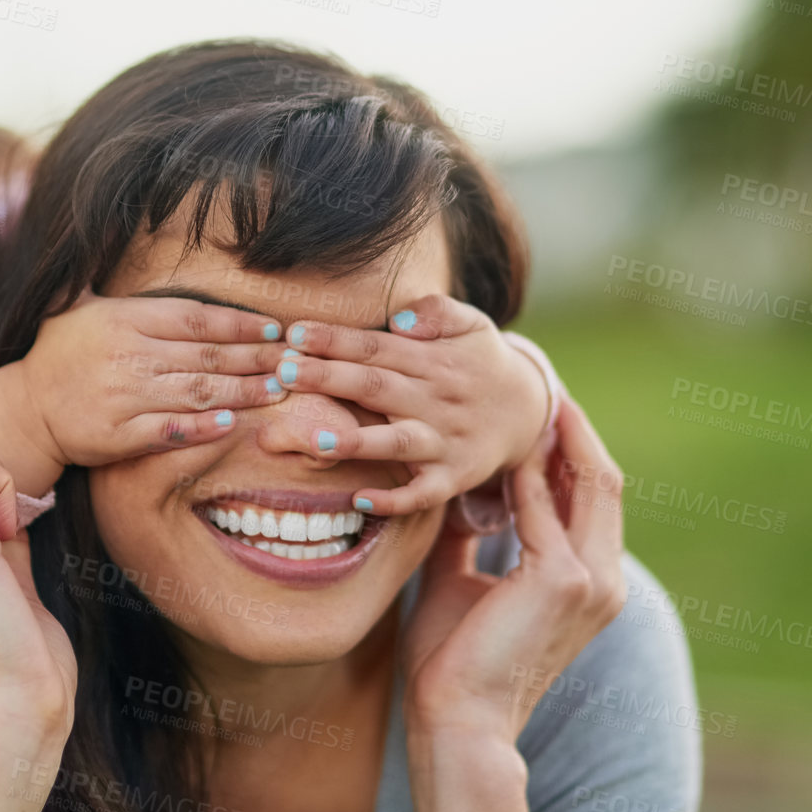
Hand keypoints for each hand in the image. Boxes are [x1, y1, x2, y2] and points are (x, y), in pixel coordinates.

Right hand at [13, 289, 288, 463]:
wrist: (26, 408)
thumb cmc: (62, 352)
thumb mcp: (78, 303)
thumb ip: (106, 269)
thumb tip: (117, 225)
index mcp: (124, 318)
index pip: (197, 317)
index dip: (241, 323)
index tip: (274, 329)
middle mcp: (128, 354)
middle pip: (207, 354)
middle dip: (256, 357)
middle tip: (293, 360)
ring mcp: (124, 395)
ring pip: (198, 392)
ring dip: (243, 392)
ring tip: (277, 389)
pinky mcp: (120, 434)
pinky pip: (172, 429)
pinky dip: (204, 428)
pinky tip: (233, 423)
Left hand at [277, 293, 549, 514]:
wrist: (528, 412)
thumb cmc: (479, 361)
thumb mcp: (471, 323)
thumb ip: (437, 311)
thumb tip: (399, 319)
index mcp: (432, 360)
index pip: (375, 347)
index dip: (334, 340)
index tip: (293, 334)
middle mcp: (435, 400)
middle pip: (376, 387)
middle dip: (329, 379)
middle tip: (282, 372)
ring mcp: (444, 441)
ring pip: (397, 442)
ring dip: (358, 442)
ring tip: (315, 439)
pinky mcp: (452, 478)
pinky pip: (422, 493)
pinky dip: (394, 500)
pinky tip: (359, 499)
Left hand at [400, 398, 625, 742]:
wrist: (457, 719)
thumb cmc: (455, 658)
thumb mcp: (464, 577)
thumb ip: (471, 531)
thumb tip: (457, 486)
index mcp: (589, 580)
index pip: (591, 495)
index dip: (571, 447)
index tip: (538, 406)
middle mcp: (604, 578)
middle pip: (604, 480)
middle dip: (575, 428)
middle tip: (542, 381)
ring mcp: (593, 581)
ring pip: (590, 483)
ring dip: (557, 436)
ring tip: (529, 393)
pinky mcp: (565, 581)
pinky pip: (545, 508)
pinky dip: (526, 471)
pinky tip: (501, 441)